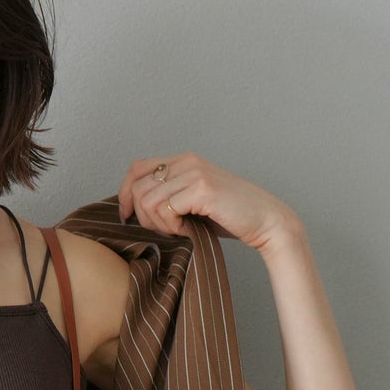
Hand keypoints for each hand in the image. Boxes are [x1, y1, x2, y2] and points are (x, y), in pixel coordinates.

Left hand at [117, 152, 298, 251]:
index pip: (136, 168)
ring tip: (179, 228)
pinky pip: (165, 209)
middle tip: (164, 229)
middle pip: (137, 187)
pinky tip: (187, 228)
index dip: (124, 193)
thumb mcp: (191, 202)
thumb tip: (131, 207)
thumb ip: (167, 196)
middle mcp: (187, 161)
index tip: (127, 216)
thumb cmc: (229, 217)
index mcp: (183, 160)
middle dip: (143, 216)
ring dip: (158, 223)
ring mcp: (194, 173)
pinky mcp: (202, 188)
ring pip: (147, 200)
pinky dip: (171, 226)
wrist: (265, 222)